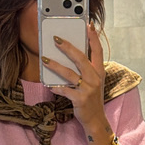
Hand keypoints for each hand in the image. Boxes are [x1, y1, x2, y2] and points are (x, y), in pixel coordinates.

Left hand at [42, 24, 112, 144]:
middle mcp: (95, 78)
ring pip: (69, 73)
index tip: (88, 24)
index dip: (93, 37)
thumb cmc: (91, 98)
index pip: (98, 50)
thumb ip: (86, 69)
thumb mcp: (93, 82)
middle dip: (67, 47)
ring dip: (55, 65)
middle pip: (81, 58)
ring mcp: (88, 89)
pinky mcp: (80, 99)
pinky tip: (48, 84)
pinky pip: (65, 90)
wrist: (95, 120)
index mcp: (99, 72)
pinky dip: (56, 87)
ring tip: (44, 59)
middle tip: (56, 39)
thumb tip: (71, 54)